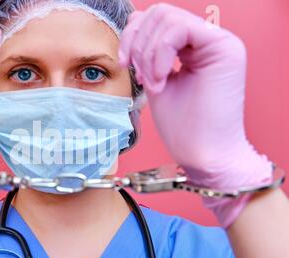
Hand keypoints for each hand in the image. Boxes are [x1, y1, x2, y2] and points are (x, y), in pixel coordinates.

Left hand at [118, 4, 271, 227]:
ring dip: (148, 54)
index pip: (156, 19)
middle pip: (159, 13)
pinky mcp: (224, 48)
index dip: (132, 36)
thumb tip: (135, 25)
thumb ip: (150, 53)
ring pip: (166, 18)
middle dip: (138, 44)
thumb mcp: (156, 80)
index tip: (123, 64)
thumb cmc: (182, 127)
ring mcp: (219, 42)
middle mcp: (208, 40)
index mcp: (193, 47)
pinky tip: (161, 80)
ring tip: (153, 84)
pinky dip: (160, 54)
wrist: (203, 154)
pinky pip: (178, 30)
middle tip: (141, 78)